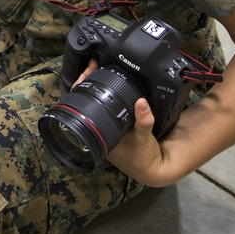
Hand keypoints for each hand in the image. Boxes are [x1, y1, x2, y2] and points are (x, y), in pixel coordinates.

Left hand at [72, 58, 171, 185]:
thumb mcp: (144, 138)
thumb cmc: (144, 156)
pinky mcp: (112, 125)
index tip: (88, 71)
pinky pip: (103, 106)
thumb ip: (144, 121)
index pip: (82, 106)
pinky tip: (105, 83)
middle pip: (84, 101)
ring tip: (95, 69)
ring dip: (94, 86)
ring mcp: (103, 128)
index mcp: (98, 134)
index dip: (82, 87)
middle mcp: (97, 130)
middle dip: (87, 82)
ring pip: (92, 103)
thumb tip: (141, 102)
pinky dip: (103, 94)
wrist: (152, 168)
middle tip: (92, 65)